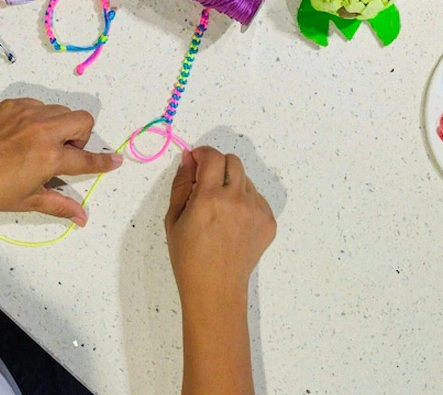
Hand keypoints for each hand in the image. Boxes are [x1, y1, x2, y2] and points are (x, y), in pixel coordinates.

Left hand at [0, 99, 122, 225]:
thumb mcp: (28, 200)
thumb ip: (60, 204)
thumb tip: (82, 217)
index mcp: (49, 157)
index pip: (86, 159)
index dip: (104, 162)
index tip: (115, 160)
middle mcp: (42, 131)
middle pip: (83, 120)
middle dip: (81, 135)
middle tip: (64, 152)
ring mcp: (27, 114)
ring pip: (61, 110)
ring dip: (61, 125)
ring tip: (42, 144)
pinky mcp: (12, 105)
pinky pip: (39, 105)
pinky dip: (39, 117)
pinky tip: (24, 134)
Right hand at [166, 148, 275, 305]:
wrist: (216, 290)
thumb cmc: (188, 257)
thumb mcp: (174, 219)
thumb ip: (181, 184)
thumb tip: (188, 158)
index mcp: (210, 198)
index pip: (212, 156)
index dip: (202, 153)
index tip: (195, 161)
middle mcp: (237, 200)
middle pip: (233, 161)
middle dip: (217, 165)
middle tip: (206, 183)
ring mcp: (257, 211)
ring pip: (245, 179)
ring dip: (231, 183)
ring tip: (219, 209)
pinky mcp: (269, 222)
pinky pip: (256, 198)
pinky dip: (244, 201)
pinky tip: (232, 222)